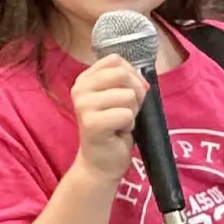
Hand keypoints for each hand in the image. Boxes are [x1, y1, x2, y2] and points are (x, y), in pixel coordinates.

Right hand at [67, 53, 146, 184]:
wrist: (101, 163)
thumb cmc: (113, 128)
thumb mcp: (118, 98)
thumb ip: (125, 82)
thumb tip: (143, 81)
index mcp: (84, 79)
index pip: (115, 60)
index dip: (132, 74)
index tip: (130, 93)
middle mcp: (80, 89)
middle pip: (122, 74)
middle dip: (135, 93)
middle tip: (126, 111)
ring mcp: (83, 105)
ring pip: (128, 95)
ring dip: (132, 112)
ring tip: (120, 123)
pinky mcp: (91, 123)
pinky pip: (126, 114)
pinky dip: (129, 125)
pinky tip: (117, 133)